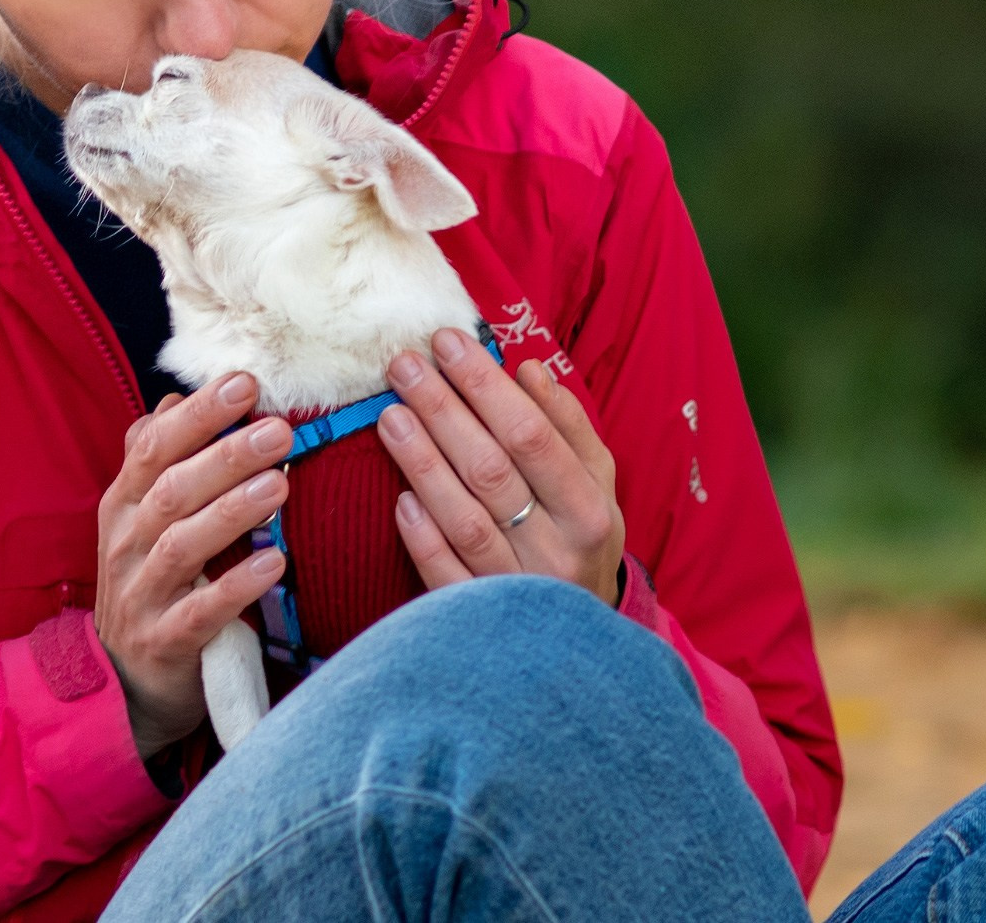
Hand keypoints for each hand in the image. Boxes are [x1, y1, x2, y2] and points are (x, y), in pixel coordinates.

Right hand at [94, 373, 292, 762]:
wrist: (128, 683)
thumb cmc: (151, 585)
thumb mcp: (143, 521)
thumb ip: (157, 461)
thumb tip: (171, 398)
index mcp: (123, 505)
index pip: (154, 446)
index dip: (198, 414)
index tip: (245, 382)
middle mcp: (125, 544)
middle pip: (171, 490)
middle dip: (225, 456)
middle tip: (278, 430)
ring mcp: (140, 595)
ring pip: (181, 545)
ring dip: (232, 512)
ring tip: (281, 484)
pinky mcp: (163, 643)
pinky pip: (199, 613)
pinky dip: (236, 587)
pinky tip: (275, 564)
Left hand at [377, 328, 624, 606]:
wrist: (584, 642)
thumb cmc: (581, 539)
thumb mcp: (595, 483)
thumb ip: (568, 427)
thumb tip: (530, 371)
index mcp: (589, 510)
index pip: (531, 435)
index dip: (485, 386)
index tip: (448, 343)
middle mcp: (558, 551)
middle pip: (492, 470)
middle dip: (443, 410)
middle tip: (404, 365)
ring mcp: (519, 591)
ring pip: (465, 520)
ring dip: (423, 463)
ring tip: (389, 416)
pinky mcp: (482, 621)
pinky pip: (446, 576)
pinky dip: (422, 536)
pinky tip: (399, 498)